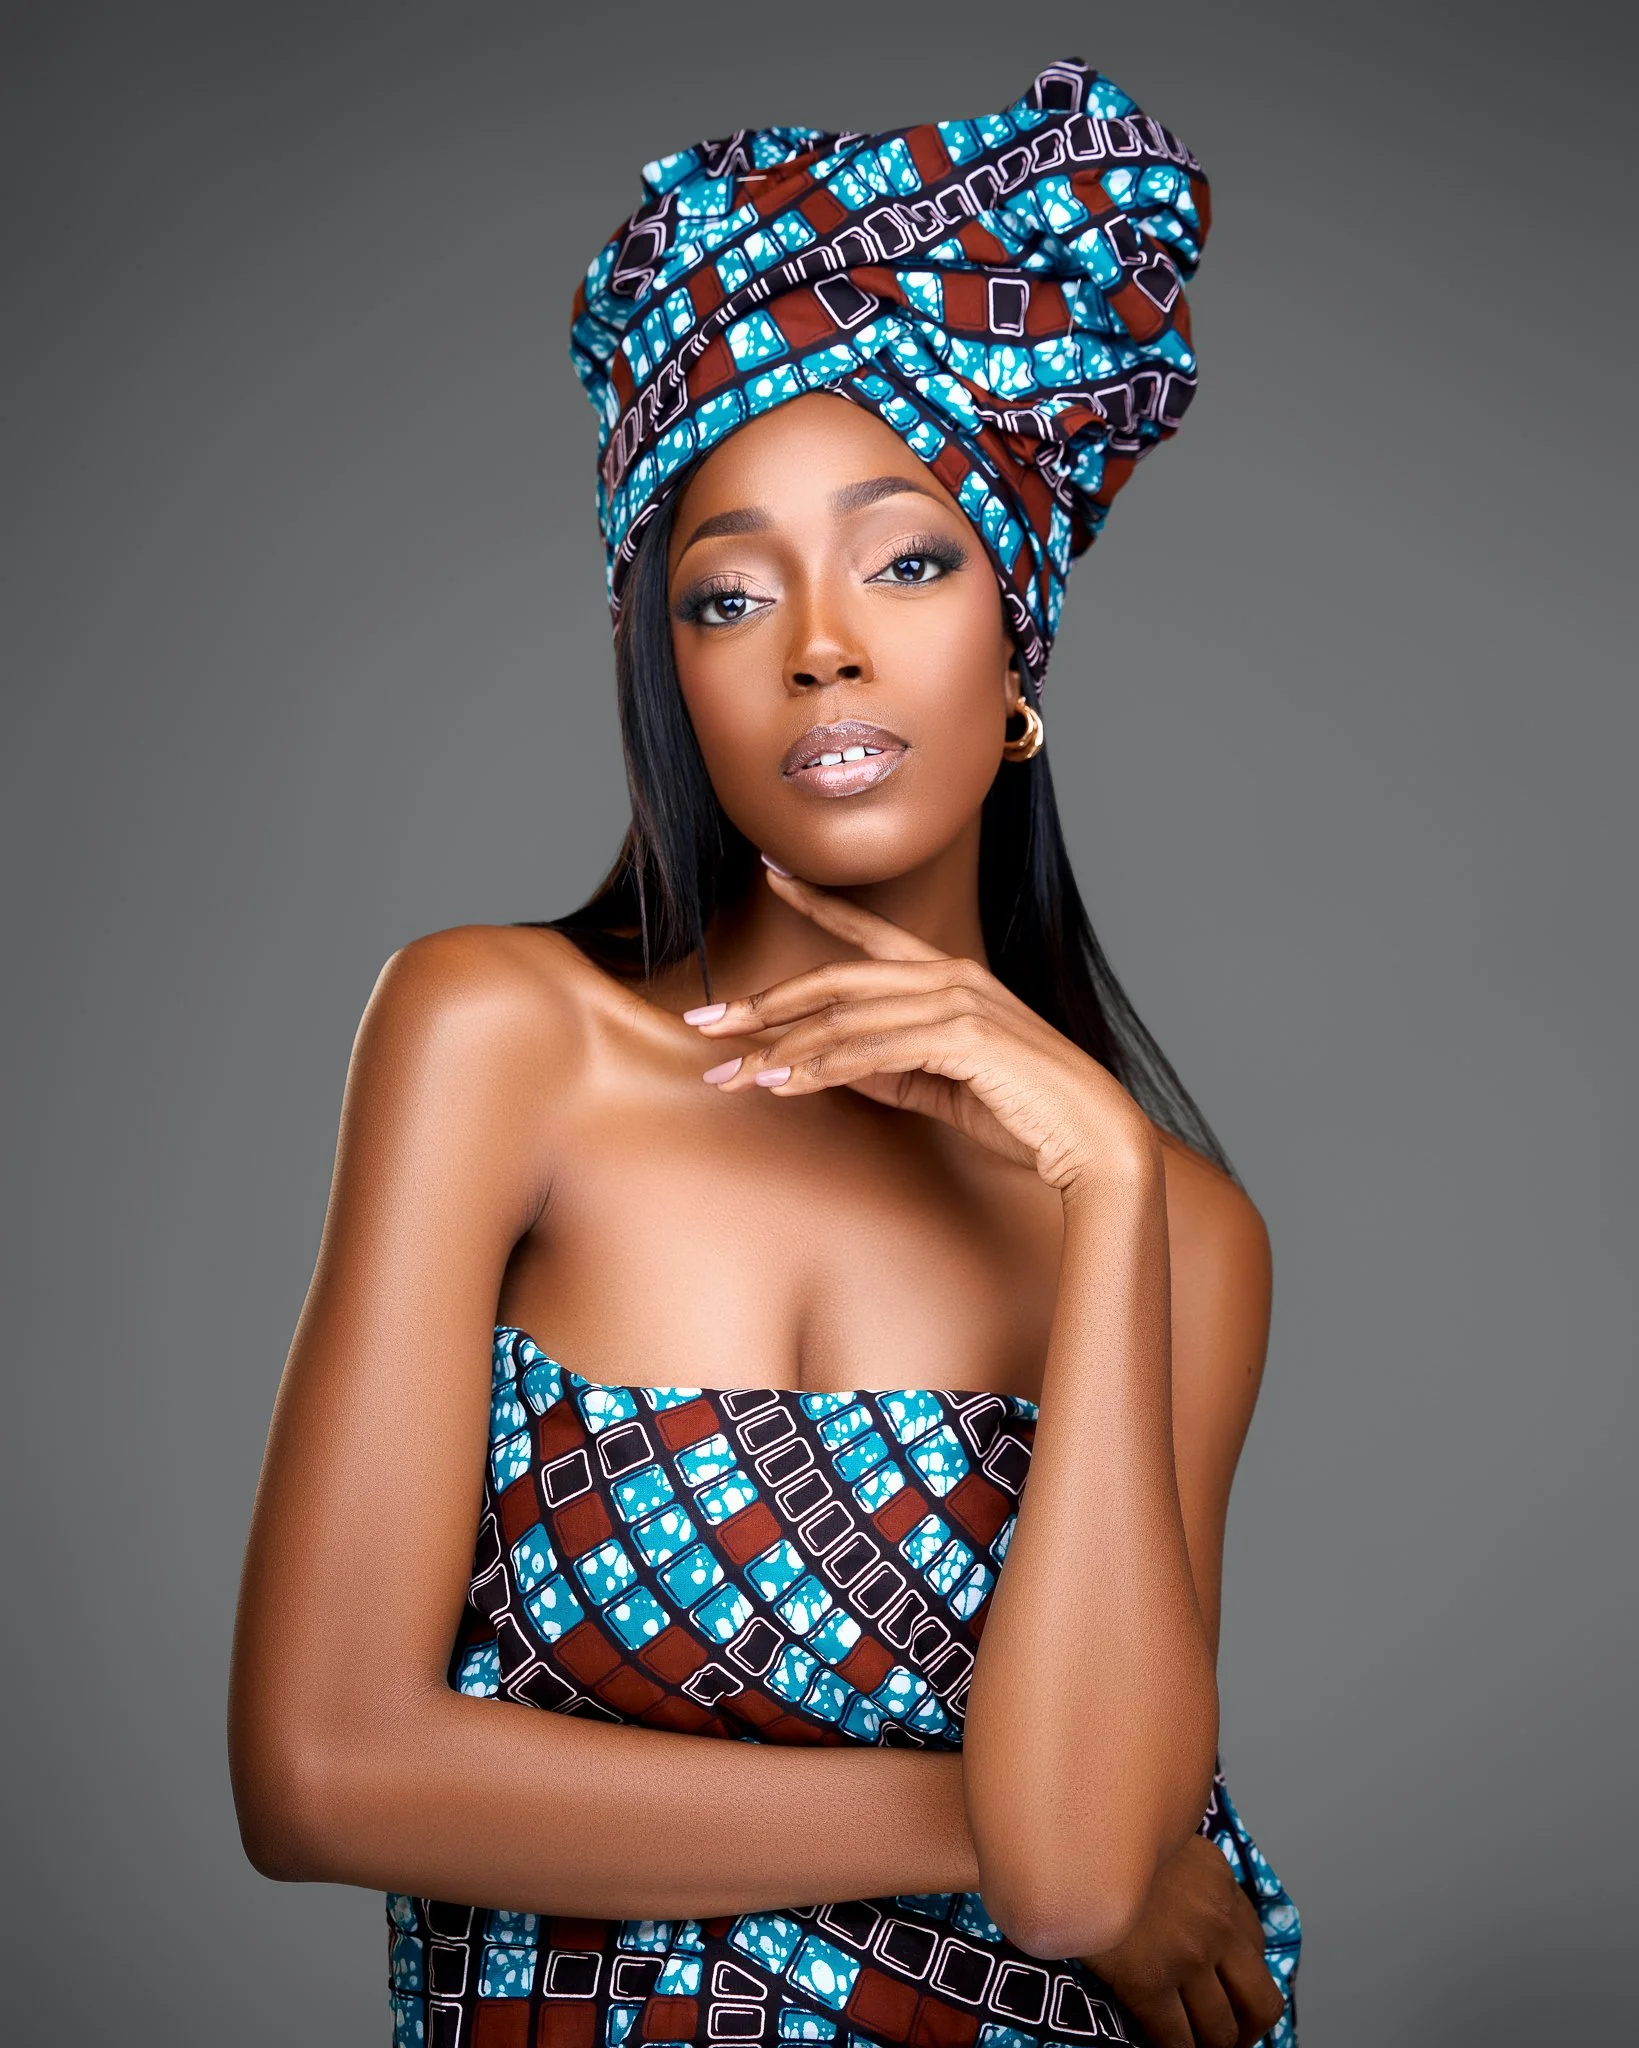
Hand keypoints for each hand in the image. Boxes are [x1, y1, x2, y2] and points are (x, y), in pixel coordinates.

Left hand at [685, 864, 1156, 1193]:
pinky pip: (871, 1052)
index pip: (869, 933)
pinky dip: (819, 1069)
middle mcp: (950, 977)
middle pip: (835, 980)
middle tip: (705, 1022)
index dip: (817, 902)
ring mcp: (957, 1003)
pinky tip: (782, 1085)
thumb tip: (826, 1065)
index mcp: (950, 976)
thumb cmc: (1024, 1111)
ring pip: (844, 1019)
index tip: (770, 876)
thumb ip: (890, 1066)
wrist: (1092, 1138)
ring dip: (779, 1050)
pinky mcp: (962, 1039)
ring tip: (731, 1075)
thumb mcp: (941, 1082)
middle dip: (764, 1002)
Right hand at [1082, 1835, 1284, 2047]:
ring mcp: (1187, 1957)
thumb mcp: (1165, 1838)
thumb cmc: (1107, 1837)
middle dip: (1247, 2027)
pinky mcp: (1148, 1982)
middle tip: (1226, 2035)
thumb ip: (1188, 1875)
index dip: (1243, 1978)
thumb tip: (1186, 1905)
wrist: (1071, 1841)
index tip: (1228, 1991)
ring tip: (1191, 2045)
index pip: (1257, 1947)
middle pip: (1261, 2001)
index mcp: (1221, 1884)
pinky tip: (1158, 2045)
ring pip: (1220, 2030)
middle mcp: (1217, 1924)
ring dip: (1208, 2044)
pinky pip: (1176, 2039)